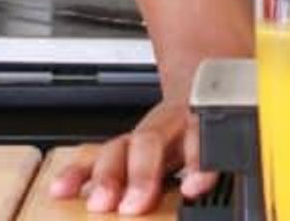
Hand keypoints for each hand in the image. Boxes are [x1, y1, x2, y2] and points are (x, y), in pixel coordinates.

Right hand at [47, 98, 214, 214]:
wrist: (202, 85)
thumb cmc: (211, 123)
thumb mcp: (226, 136)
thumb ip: (222, 156)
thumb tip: (216, 182)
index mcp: (204, 122)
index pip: (204, 139)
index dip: (199, 163)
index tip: (194, 187)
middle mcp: (170, 125)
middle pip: (151, 141)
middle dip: (140, 174)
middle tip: (134, 205)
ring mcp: (142, 134)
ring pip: (120, 147)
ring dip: (107, 176)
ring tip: (99, 202)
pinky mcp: (121, 146)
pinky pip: (94, 157)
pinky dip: (78, 174)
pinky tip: (63, 188)